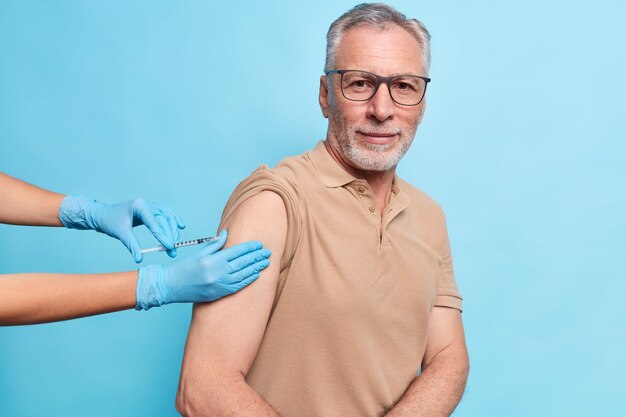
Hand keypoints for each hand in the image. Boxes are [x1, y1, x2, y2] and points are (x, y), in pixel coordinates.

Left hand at [59, 195, 184, 261]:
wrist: (103, 215)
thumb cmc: (110, 221)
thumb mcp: (121, 234)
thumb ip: (132, 246)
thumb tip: (139, 259)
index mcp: (140, 206)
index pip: (155, 223)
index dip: (163, 236)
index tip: (169, 247)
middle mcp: (148, 204)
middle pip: (165, 219)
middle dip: (170, 235)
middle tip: (172, 250)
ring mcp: (151, 206)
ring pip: (168, 217)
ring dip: (173, 230)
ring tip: (174, 245)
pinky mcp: (152, 210)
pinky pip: (166, 214)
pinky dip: (173, 221)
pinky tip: (180, 227)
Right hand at [135, 230, 270, 309]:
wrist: (170, 286)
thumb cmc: (183, 268)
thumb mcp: (199, 253)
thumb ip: (215, 245)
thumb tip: (227, 234)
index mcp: (212, 260)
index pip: (236, 252)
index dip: (249, 248)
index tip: (259, 244)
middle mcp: (217, 272)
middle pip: (242, 263)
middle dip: (256, 257)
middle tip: (267, 253)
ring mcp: (218, 284)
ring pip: (242, 275)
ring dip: (255, 268)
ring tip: (265, 263)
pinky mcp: (217, 294)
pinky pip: (236, 287)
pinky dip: (247, 281)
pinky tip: (255, 275)